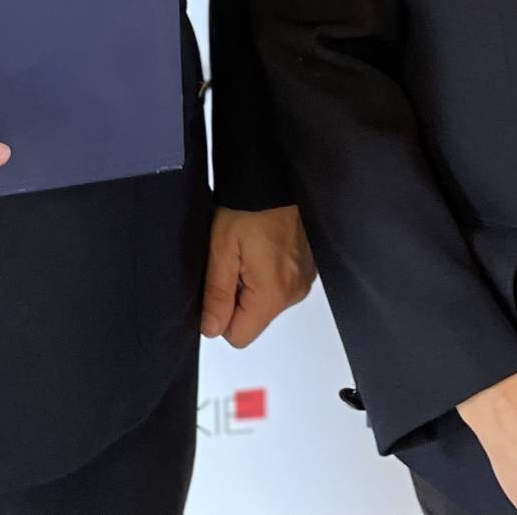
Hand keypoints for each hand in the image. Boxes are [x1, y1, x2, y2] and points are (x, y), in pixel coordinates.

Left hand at [200, 206, 316, 346]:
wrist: (274, 179)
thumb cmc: (249, 207)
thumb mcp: (221, 250)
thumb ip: (216, 294)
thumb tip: (210, 329)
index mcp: (272, 294)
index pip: (238, 336)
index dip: (220, 315)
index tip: (218, 285)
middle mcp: (294, 293)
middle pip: (253, 319)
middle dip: (236, 297)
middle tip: (232, 261)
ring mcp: (303, 280)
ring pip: (265, 302)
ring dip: (251, 284)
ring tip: (247, 250)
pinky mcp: (306, 268)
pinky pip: (280, 285)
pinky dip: (267, 272)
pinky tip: (261, 247)